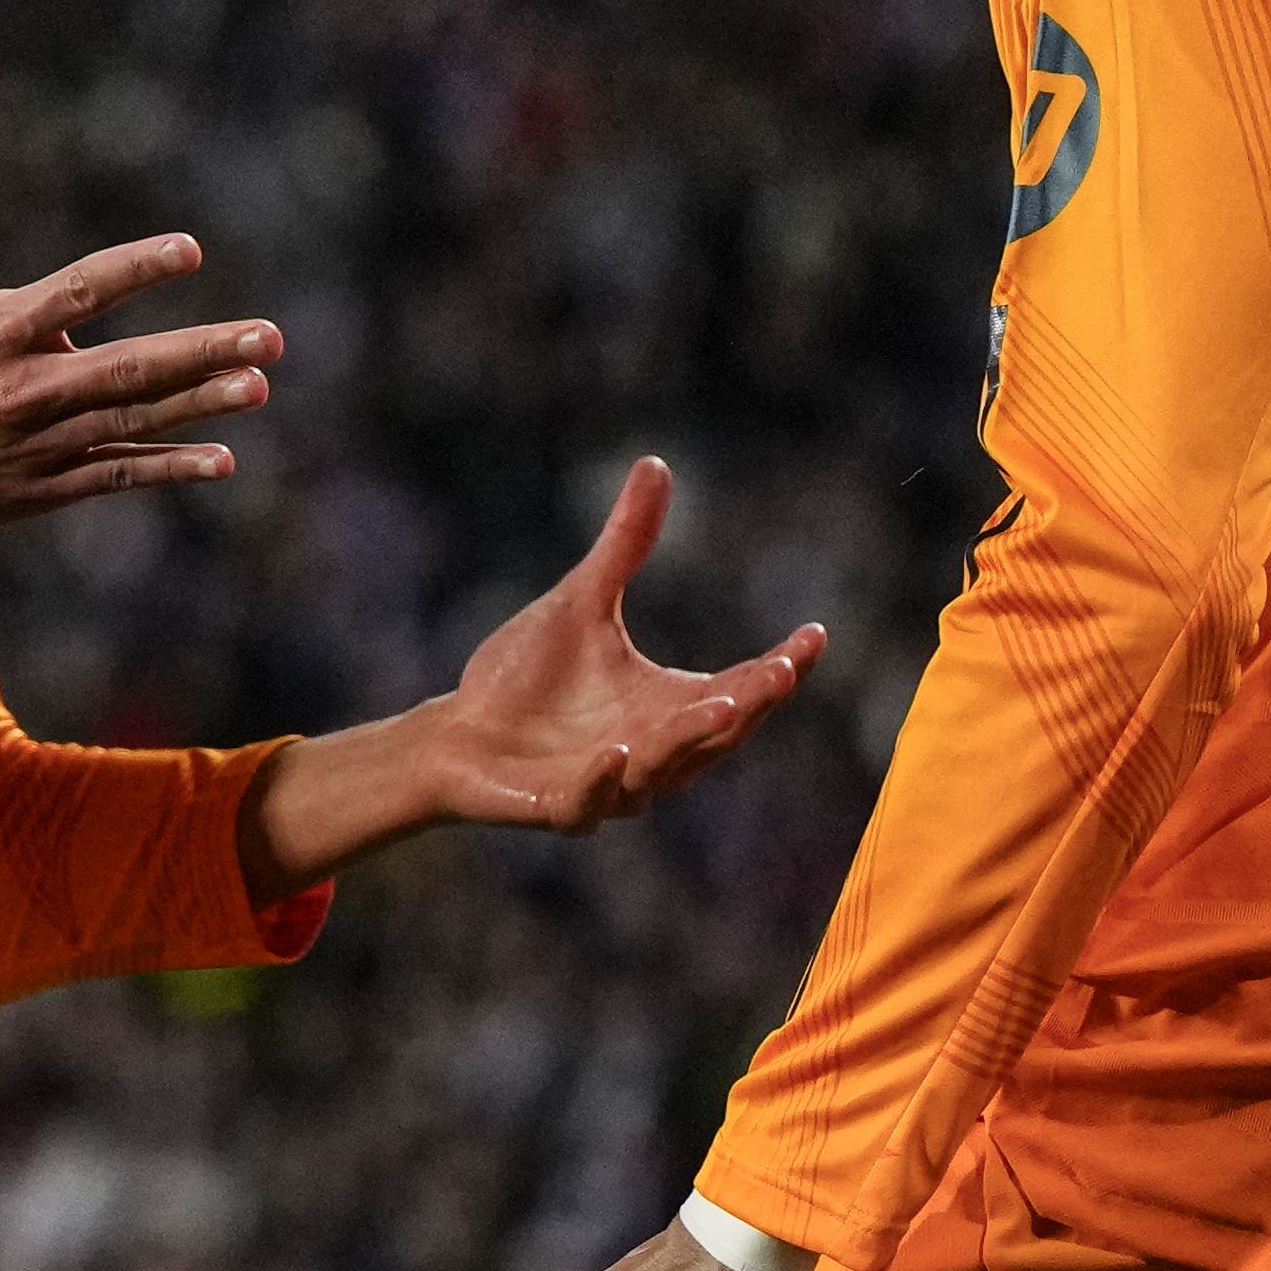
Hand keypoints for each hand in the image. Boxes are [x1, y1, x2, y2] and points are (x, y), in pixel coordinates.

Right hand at [0, 116, 279, 535]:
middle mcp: (24, 388)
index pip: (79, 291)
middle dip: (202, 351)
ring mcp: (37, 444)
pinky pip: (116, 475)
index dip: (135, 269)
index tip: (191, 250)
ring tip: (259, 385)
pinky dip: (168, 468)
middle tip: (270, 336)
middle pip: (127, 367)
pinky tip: (222, 459)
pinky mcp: (42, 489)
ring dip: (200, 404)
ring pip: (132, 420)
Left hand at [230, 457, 823, 891]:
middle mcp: (653, 753)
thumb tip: (656, 464)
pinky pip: (587, 803)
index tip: (814, 634)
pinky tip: (618, 750)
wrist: (457, 733)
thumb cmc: (527, 675)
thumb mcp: (581, 601)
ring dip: (692, 740)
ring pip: (663, 771)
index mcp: (669, 707)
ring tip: (723, 706)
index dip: (780, 667)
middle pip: (717, 734)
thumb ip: (624, 545)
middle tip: (783, 672)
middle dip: (751, 704)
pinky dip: (603, 780)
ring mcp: (609, 786)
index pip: (740, 688)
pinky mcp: (556, 807)